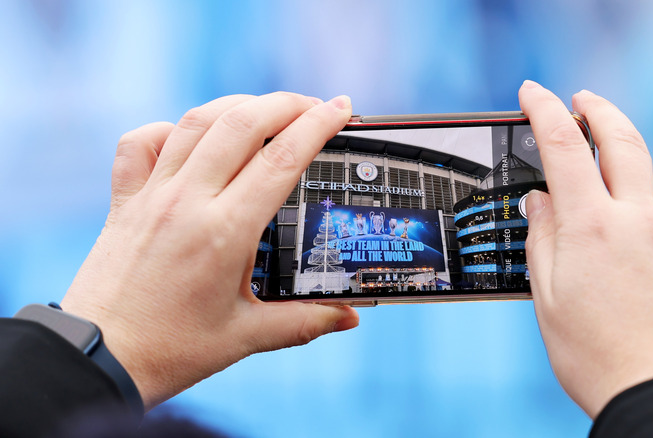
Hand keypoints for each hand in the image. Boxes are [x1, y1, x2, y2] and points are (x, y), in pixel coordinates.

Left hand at [61, 92, 359, 408]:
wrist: (98, 358)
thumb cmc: (171, 350)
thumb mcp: (245, 336)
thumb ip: (305, 322)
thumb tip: (350, 318)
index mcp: (224, 232)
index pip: (281, 159)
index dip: (317, 125)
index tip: (340, 107)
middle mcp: (187, 201)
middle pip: (242, 123)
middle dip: (286, 103)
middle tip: (315, 104)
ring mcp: (152, 195)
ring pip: (197, 121)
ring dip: (238, 105)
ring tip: (268, 108)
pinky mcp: (124, 200)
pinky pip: (142, 142)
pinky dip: (171, 128)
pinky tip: (192, 136)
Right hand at [518, 81, 652, 417]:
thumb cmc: (596, 354)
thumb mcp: (548, 296)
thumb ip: (542, 238)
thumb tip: (540, 202)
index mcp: (593, 226)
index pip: (565, 147)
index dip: (544, 110)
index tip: (531, 93)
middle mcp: (635, 221)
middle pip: (623, 141)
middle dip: (599, 109)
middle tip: (580, 96)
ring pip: (638, 179)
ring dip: (615, 156)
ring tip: (587, 163)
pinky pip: (648, 216)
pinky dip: (625, 204)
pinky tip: (607, 230)